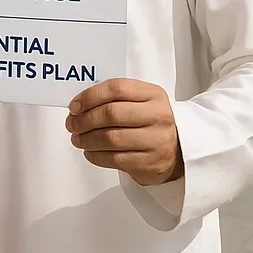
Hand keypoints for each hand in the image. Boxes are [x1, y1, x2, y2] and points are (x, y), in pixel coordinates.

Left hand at [66, 78, 182, 185]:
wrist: (180, 148)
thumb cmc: (150, 120)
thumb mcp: (140, 100)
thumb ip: (114, 98)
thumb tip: (78, 106)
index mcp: (153, 95)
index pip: (116, 89)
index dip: (89, 96)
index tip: (74, 106)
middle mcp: (158, 116)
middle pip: (111, 114)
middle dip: (84, 120)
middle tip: (71, 124)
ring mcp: (157, 141)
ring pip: (111, 139)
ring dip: (86, 139)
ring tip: (77, 138)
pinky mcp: (151, 163)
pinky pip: (115, 159)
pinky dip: (96, 155)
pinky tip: (90, 151)